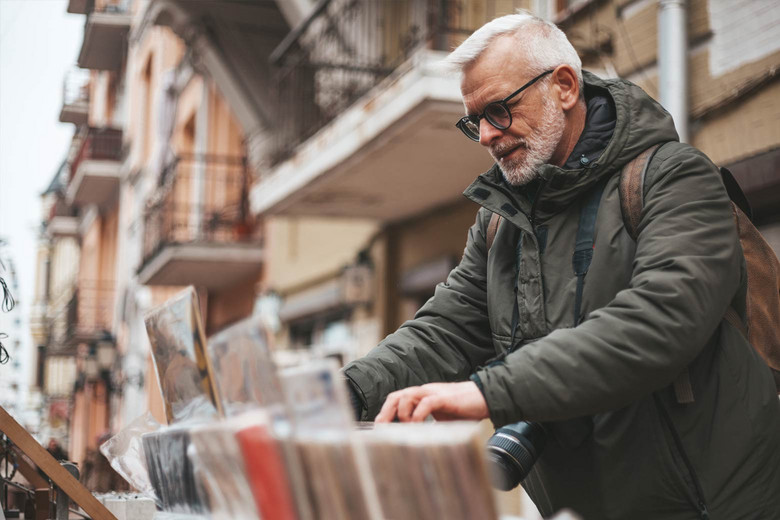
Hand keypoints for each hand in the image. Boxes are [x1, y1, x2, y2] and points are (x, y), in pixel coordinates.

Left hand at [374, 381, 488, 422]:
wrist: (485, 398)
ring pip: (407, 395)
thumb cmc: (465, 409)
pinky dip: (418, 414)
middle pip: (397, 396)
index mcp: (422, 397)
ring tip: (406, 427)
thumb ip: (430, 426)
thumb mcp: (443, 420)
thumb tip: (419, 442)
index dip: (386, 412)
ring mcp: (434, 393)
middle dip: (386, 412)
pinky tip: (418, 424)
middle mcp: (425, 392)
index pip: (397, 399)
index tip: (379, 429)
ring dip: (402, 413)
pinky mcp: (444, 397)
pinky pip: (426, 402)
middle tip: (381, 429)